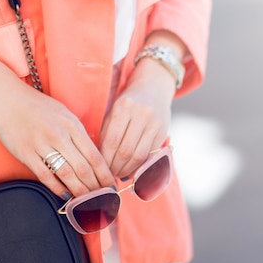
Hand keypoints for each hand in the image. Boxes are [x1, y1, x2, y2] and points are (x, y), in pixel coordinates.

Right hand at [0, 43, 113, 198]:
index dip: (105, 175)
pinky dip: (57, 188)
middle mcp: (59, 135)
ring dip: (79, 191)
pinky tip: (65, 196)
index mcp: (72, 125)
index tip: (111, 186)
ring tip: (87, 202)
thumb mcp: (64, 114)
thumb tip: (92, 155)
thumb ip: (78, 133)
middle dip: (95, 187)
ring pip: (66, 174)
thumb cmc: (37, 106)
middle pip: (83, 168)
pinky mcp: (26, 153)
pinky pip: (45, 176)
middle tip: (102, 200)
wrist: (6, 97)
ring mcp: (41, 144)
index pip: (94, 155)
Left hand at [100, 57, 175, 178]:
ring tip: (119, 174)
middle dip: (115, 167)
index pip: (111, 141)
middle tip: (108, 176)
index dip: (105, 160)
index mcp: (123, 107)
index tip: (99, 169)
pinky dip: (140, 165)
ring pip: (139, 155)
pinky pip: (150, 154)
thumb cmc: (127, 102)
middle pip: (125, 151)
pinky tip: (131, 170)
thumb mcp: (114, 111)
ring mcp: (154, 123)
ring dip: (127, 169)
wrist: (154, 87)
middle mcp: (140, 114)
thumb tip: (101, 162)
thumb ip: (107, 132)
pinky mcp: (163, 131)